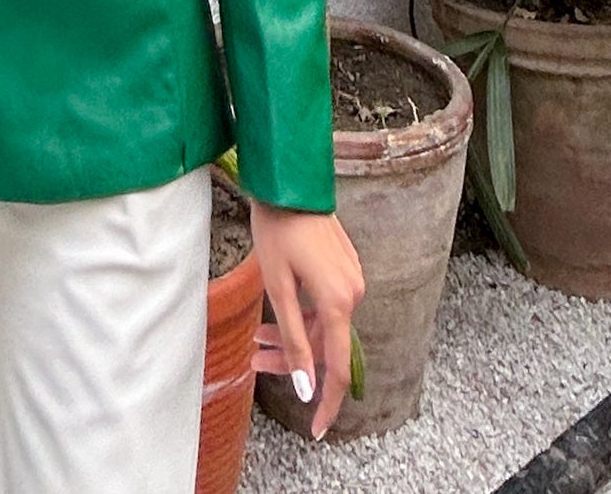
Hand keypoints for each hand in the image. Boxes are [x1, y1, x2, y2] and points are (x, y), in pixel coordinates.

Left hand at [249, 200, 364, 439]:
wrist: (288, 183)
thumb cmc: (277, 231)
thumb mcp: (277, 289)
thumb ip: (294, 341)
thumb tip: (305, 388)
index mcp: (340, 301)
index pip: (337, 367)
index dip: (327, 402)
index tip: (316, 429)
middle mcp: (354, 292)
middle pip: (326, 344)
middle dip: (292, 359)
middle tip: (256, 360)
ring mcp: (351, 278)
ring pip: (324, 325)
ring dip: (294, 336)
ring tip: (257, 338)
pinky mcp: (344, 267)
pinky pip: (326, 305)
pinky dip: (303, 315)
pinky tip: (278, 315)